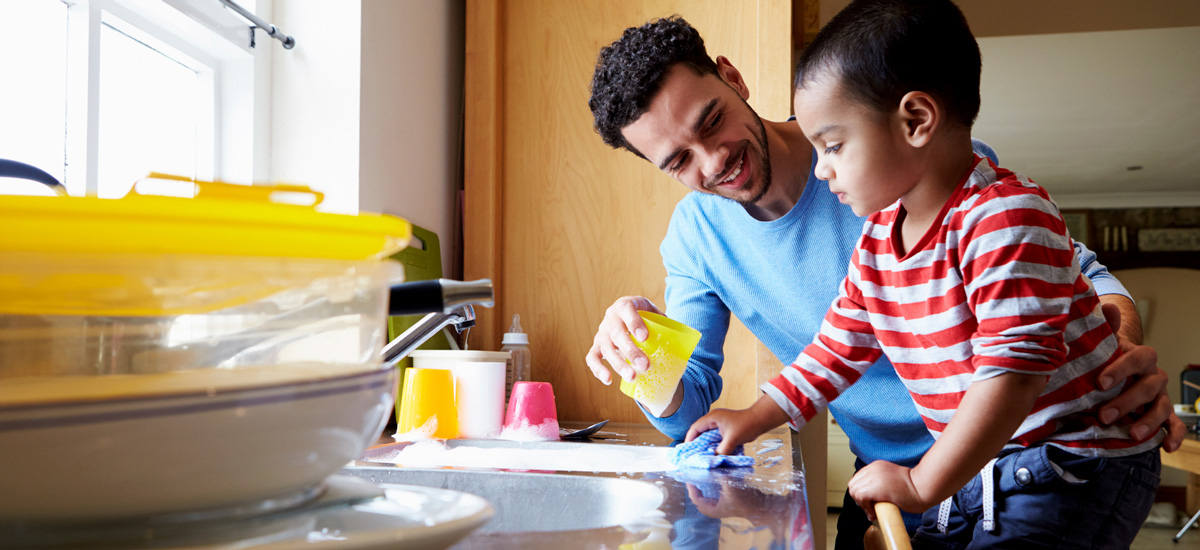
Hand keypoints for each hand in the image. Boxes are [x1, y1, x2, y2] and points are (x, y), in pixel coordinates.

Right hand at [583, 296, 662, 384]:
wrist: (627, 315)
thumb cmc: (645, 317)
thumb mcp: (655, 313)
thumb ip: (667, 322)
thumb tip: (690, 336)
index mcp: (624, 305)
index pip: (627, 310)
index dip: (634, 323)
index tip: (645, 337)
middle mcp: (610, 318)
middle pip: (616, 334)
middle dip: (630, 351)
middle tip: (644, 365)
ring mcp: (601, 334)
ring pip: (605, 349)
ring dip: (618, 364)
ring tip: (632, 376)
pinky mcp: (596, 347)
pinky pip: (592, 358)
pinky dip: (598, 370)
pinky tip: (608, 380)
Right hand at [685, 396, 789, 454]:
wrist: (759, 420)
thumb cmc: (747, 425)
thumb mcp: (733, 439)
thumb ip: (722, 450)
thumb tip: (714, 460)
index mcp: (712, 418)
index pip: (695, 428)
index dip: (689, 439)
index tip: (687, 450)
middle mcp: (713, 419)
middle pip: (699, 431)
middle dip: (695, 443)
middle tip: (692, 455)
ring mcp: (718, 423)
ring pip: (706, 435)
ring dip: (704, 444)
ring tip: (700, 455)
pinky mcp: (724, 428)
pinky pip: (713, 437)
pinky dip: (711, 444)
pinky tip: (712, 452)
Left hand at [847, 461, 927, 517]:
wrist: (924, 487)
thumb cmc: (914, 487)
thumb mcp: (893, 480)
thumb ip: (881, 483)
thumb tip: (870, 497)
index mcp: (877, 466)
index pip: (858, 479)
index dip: (861, 492)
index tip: (870, 502)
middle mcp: (873, 469)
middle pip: (853, 484)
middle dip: (859, 499)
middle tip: (870, 508)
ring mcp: (873, 477)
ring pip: (854, 491)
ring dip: (861, 504)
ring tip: (872, 511)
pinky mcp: (875, 487)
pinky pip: (859, 497)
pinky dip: (864, 507)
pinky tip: (873, 512)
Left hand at [1094, 303, 1184, 451]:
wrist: (1114, 372)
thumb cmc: (1106, 358)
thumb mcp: (1103, 344)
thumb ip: (1106, 328)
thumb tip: (1110, 307)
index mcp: (1140, 357)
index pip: (1138, 358)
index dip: (1121, 370)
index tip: (1100, 383)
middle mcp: (1153, 376)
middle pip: (1149, 387)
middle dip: (1127, 402)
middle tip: (1104, 416)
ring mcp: (1160, 396)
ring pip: (1161, 407)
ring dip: (1147, 421)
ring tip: (1131, 435)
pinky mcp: (1163, 415)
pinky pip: (1174, 425)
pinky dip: (1173, 436)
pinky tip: (1166, 447)